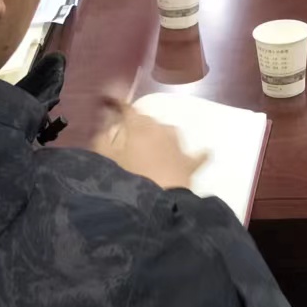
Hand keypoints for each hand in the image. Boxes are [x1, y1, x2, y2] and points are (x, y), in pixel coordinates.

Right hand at [91, 100, 206, 189]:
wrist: (156, 204)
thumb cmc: (125, 180)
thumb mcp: (103, 158)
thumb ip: (102, 137)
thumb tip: (105, 121)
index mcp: (138, 126)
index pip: (128, 109)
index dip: (119, 104)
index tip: (110, 102)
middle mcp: (161, 130)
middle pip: (148, 121)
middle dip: (137, 126)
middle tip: (125, 140)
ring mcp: (178, 146)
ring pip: (169, 133)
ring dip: (160, 137)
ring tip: (151, 150)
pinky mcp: (190, 164)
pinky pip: (197, 156)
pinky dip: (198, 154)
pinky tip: (204, 153)